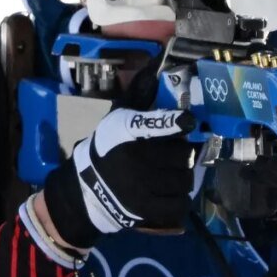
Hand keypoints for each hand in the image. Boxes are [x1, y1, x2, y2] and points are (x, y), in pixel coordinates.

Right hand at [42, 108, 195, 248]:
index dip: (174, 121)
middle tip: (178, 156)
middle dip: (185, 155)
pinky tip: (173, 193)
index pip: (154, 124)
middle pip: (183, 155)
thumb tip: (155, 68)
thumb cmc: (110, 146)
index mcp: (127, 130)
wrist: (88, 186)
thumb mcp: (119, 117)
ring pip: (185, 180)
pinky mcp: (144, 209)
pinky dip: (181, 199)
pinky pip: (180, 204)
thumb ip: (139, 96)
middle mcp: (134, 158)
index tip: (188, 121)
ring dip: (185, 177)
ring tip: (175, 175)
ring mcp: (139, 186)